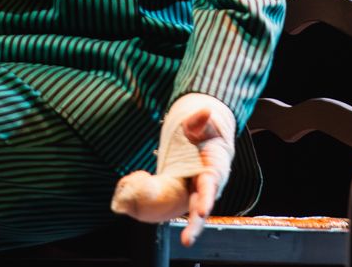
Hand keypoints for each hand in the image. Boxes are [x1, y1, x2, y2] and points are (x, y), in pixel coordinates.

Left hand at [111, 94, 234, 246]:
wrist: (203, 140)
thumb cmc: (204, 131)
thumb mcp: (202, 123)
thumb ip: (200, 120)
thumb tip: (204, 111)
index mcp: (214, 169)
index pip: (211, 186)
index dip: (207, 199)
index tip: (202, 212)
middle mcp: (206, 186)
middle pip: (201, 209)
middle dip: (195, 225)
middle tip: (188, 240)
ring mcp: (194, 193)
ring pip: (186, 213)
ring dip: (178, 224)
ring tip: (171, 234)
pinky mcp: (181, 196)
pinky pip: (170, 205)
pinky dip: (155, 209)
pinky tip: (137, 208)